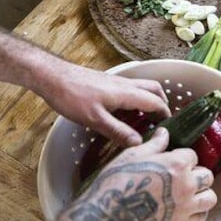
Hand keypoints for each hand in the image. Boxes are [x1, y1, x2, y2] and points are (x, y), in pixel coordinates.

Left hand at [34, 63, 168, 146]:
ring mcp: (116, 82)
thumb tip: (139, 144)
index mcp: (127, 93)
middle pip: (154, 89)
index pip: (156, 102)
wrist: (52, 76)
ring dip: (149, 100)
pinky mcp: (106, 83)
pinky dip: (135, 100)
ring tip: (144, 119)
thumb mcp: (95, 119)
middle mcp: (125, 84)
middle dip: (162, 103)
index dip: (165, 115)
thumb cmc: (72, 96)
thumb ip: (118, 131)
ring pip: (142, 87)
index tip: (168, 129)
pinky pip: (129, 89)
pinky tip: (124, 113)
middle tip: (160, 122)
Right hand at [78, 128, 216, 220]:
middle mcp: (187, 184)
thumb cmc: (117, 181)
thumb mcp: (133, 155)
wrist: (107, 215)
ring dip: (203, 193)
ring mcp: (186, 206)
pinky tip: (188, 209)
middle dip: (196, 174)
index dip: (182, 157)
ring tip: (190, 193)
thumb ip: (155, 144)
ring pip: (210, 197)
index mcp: (177, 163)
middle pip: (207, 175)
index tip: (172, 162)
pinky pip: (202, 218)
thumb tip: (165, 132)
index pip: (192, 155)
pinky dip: (198, 213)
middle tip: (183, 178)